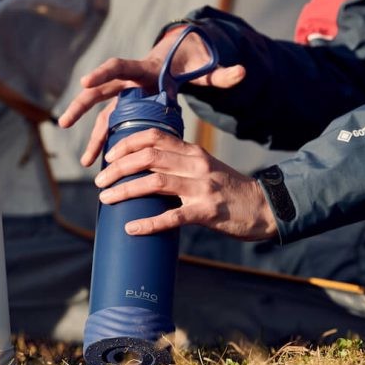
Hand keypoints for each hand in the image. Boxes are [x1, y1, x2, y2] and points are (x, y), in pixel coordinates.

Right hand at [58, 27, 245, 165]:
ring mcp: (124, 97)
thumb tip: (243, 70)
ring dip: (90, 136)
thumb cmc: (189, 68)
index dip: (102, 73)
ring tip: (85, 162)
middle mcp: (128, 83)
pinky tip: (94, 162)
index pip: (119, 67)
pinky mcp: (124, 109)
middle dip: (81, 107)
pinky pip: (108, 126)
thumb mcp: (204, 71)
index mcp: (144, 70)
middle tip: (64, 122)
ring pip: (101, 115)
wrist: (177, 64)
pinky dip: (101, 143)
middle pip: (100, 93)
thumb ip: (221, 73)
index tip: (85, 82)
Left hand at [94, 128, 276, 240]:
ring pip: (155, 183)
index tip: (109, 156)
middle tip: (99, 181)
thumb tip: (144, 167)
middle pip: (148, 158)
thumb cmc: (229, 189)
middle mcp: (196, 165)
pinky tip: (131, 228)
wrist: (265, 207)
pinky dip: (148, 223)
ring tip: (106, 199)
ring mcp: (202, 188)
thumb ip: (180, 163)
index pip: (155, 137)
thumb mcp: (205, 167)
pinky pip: (172, 217)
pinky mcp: (206, 212)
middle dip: (118, 168)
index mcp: (193, 152)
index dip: (127, 144)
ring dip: (125, 190)